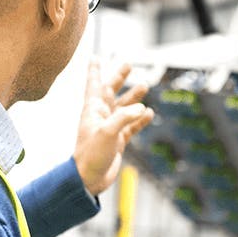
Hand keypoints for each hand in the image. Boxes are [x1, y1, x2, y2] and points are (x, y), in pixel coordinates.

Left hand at [73, 59, 153, 195]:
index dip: (95, 70)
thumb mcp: (107, 132)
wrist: (88, 179)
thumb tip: (142, 108)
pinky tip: (149, 113)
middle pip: (111, 91)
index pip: (95, 85)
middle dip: (119, 78)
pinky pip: (131, 126)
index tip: (95, 57)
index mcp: (93, 110)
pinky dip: (140, 119)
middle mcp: (101, 116)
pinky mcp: (118, 141)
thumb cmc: (91, 155)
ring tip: (144, 85)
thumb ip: (124, 117)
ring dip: (133, 97)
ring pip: (124, 108)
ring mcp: (110, 128)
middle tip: (127, 64)